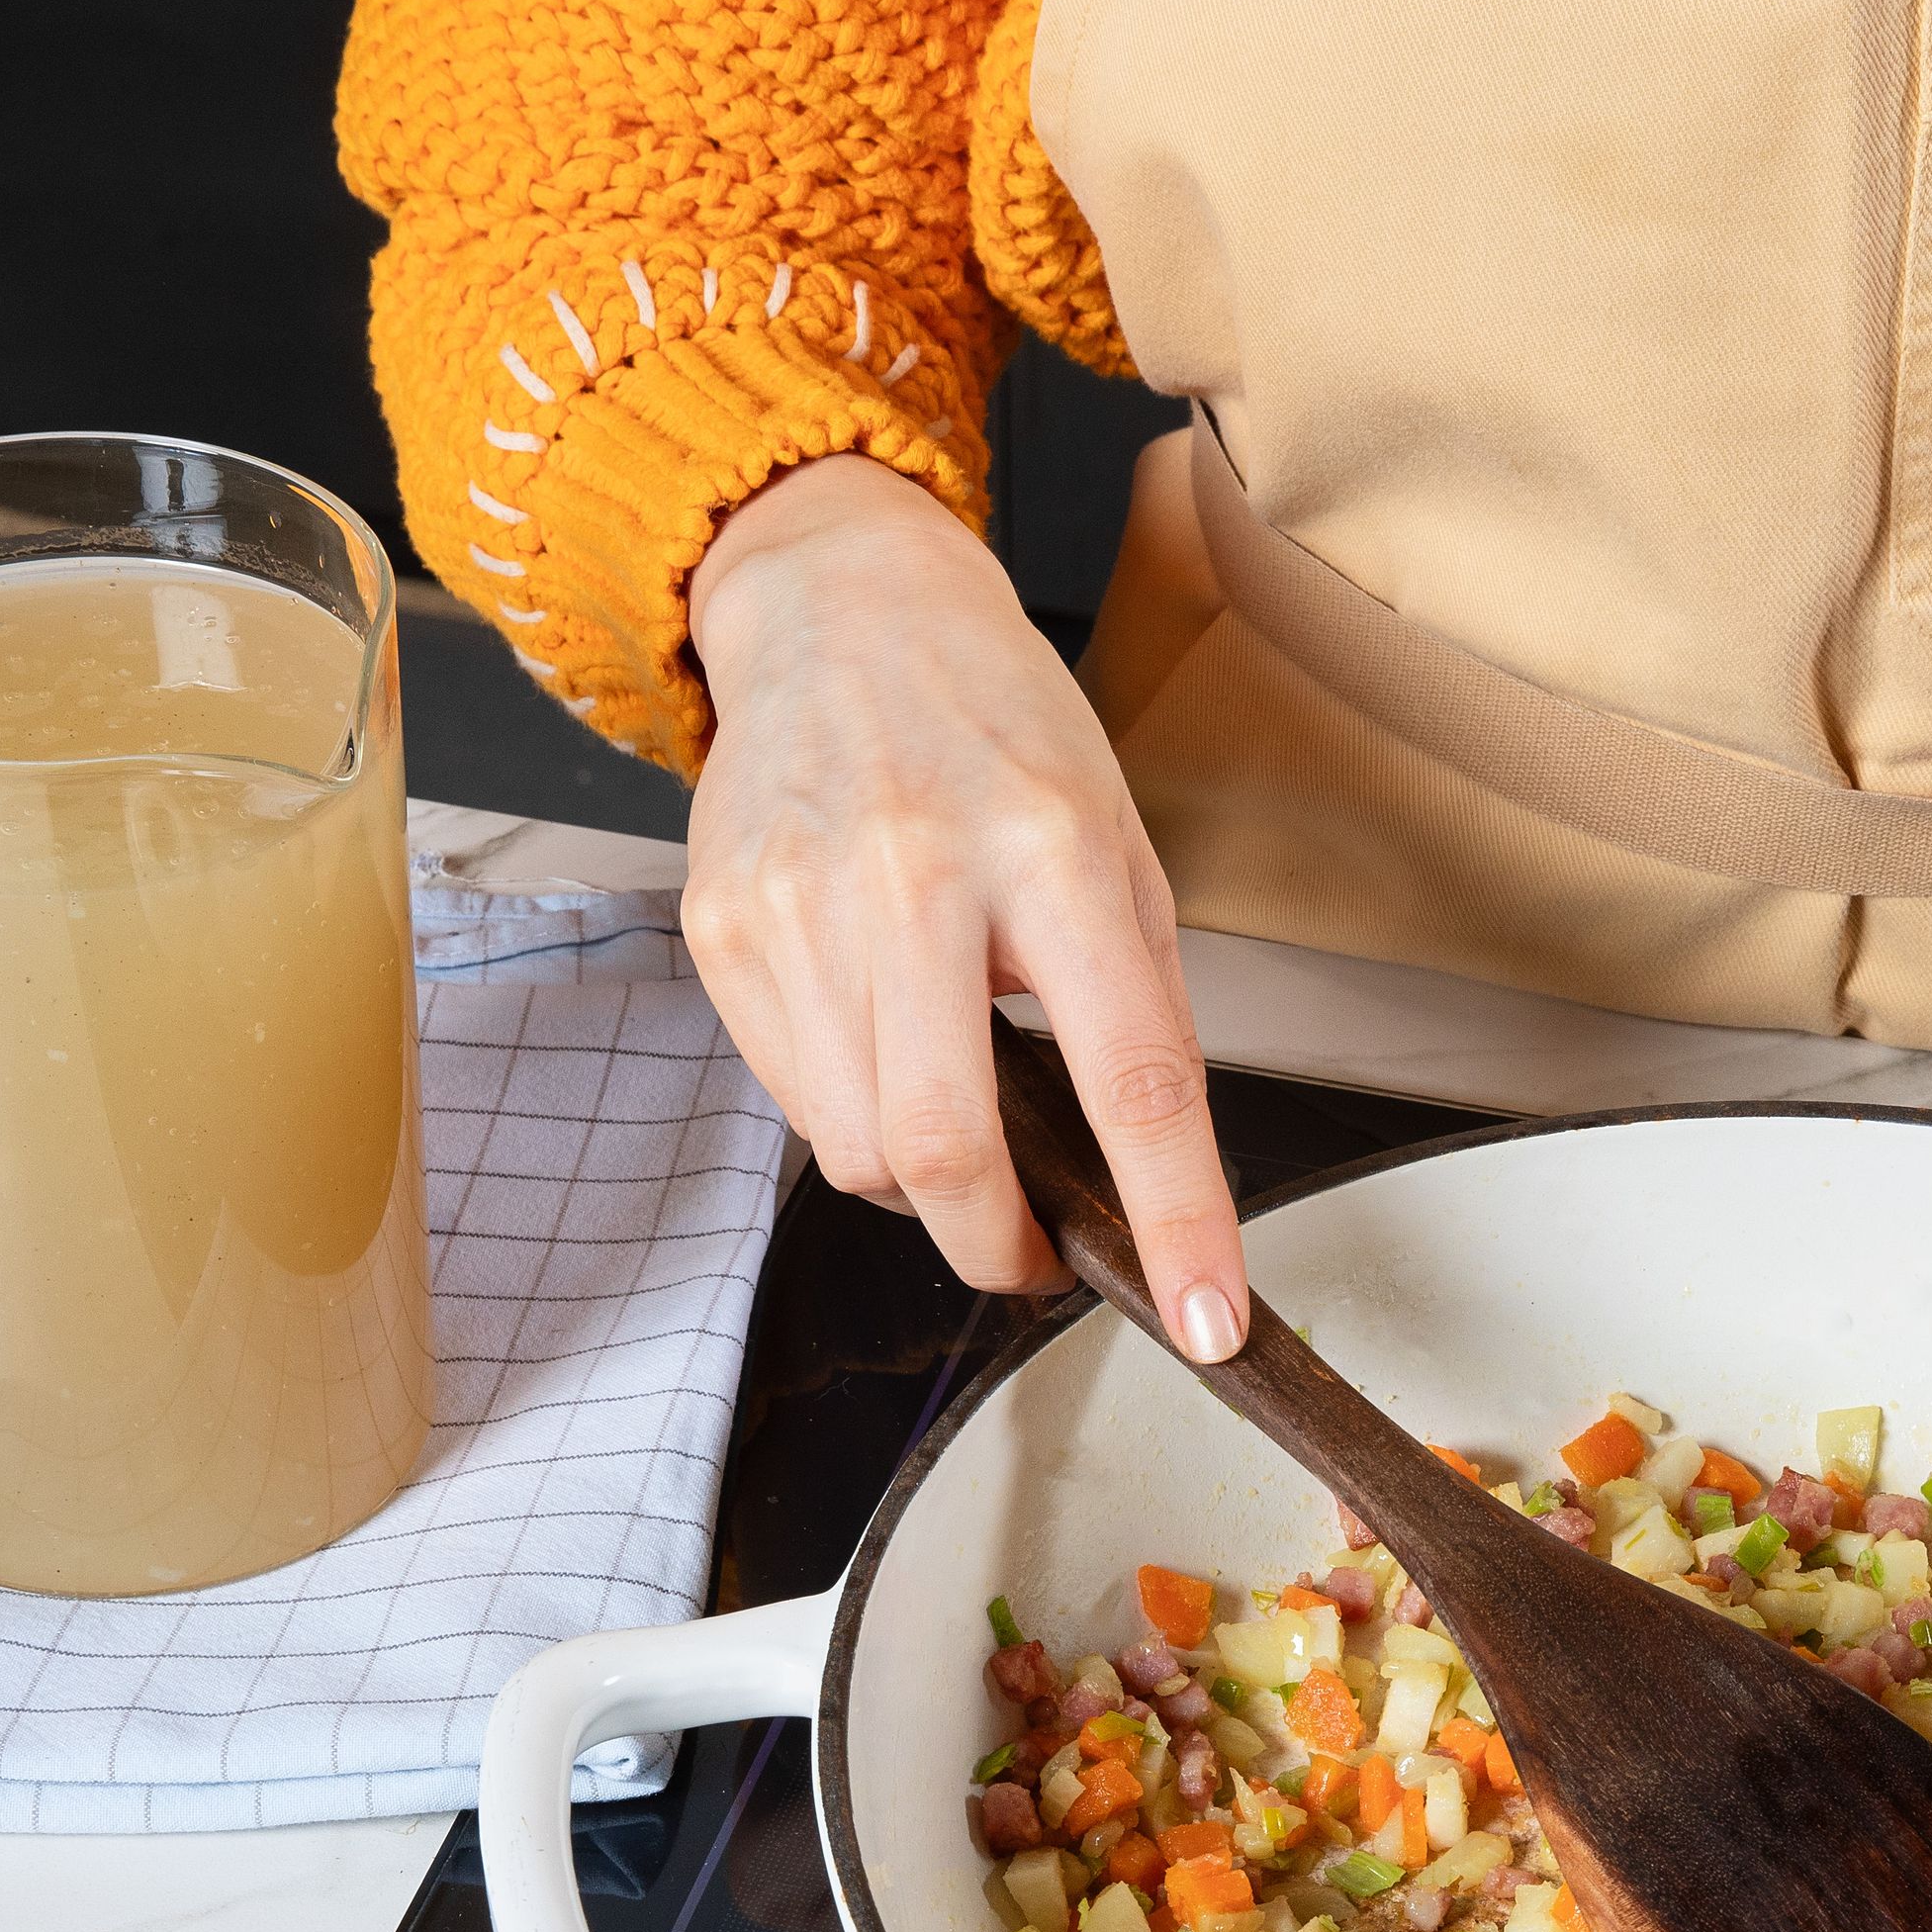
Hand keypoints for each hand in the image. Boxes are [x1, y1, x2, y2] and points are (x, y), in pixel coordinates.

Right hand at [686, 454, 1245, 1358]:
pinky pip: (798, 1101)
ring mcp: (799, 905)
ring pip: (864, 1152)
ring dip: (927, 1178)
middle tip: (1039, 1250)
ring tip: (956, 1088)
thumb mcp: (1116, 841)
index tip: (1209, 1323)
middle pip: (947, 1153)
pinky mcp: (722, 928)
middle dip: (1002, 1246)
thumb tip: (1146, 1177)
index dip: (1175, 1220)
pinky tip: (883, 1034)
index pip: (1132, 1076)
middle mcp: (915, 874)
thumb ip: (1135, 1000)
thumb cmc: (996, 730)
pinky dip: (858, 1114)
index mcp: (1053, 848)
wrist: (839, 608)